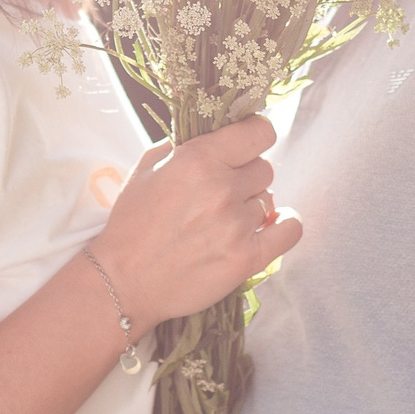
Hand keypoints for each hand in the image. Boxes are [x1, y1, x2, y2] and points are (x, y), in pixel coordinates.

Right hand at [93, 116, 300, 327]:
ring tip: (225, 221)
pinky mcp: (247, 258)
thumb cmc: (131, 224)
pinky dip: (285, 225)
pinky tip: (272, 226)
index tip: (248, 145)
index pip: (259, 132)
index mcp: (198, 159)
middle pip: (264, 169)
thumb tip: (215, 133)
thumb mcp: (146, 168)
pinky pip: (290, 230)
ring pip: (270, 200)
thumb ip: (183, 145)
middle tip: (221, 194)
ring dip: (252, 207)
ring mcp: (236, 225)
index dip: (256, 136)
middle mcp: (222, 188)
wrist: (124, 281)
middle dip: (245, 177)